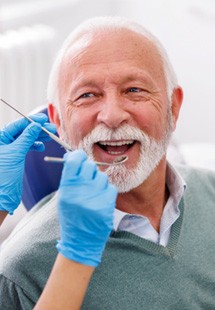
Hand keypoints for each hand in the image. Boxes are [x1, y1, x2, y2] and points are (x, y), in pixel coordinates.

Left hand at [0, 113, 55, 213]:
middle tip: (51, 128)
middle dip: (37, 129)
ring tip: (50, 136)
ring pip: (26, 138)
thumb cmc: (3, 175)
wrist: (2, 195)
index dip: (31, 121)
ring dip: (38, 136)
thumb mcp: (16, 153)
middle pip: (23, 131)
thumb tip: (35, 125)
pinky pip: (26, 147)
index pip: (17, 125)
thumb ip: (26, 137)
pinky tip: (42, 146)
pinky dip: (35, 145)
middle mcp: (3, 142)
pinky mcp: (15, 157)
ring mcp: (10, 149)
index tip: (43, 119)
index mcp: (0, 138)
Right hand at [56, 150, 116, 266]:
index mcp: (67, 188)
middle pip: (89, 165)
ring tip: (93, 193)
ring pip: (102, 176)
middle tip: (87, 178)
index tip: (80, 157)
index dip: (78, 156)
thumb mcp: (64, 197)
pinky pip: (110, 187)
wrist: (81, 241)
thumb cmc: (71, 216)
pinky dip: (106, 191)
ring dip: (98, 181)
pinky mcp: (107, 205)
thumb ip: (69, 177)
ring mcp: (95, 198)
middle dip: (89, 169)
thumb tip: (74, 156)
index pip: (74, 161)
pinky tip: (100, 200)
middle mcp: (80, 191)